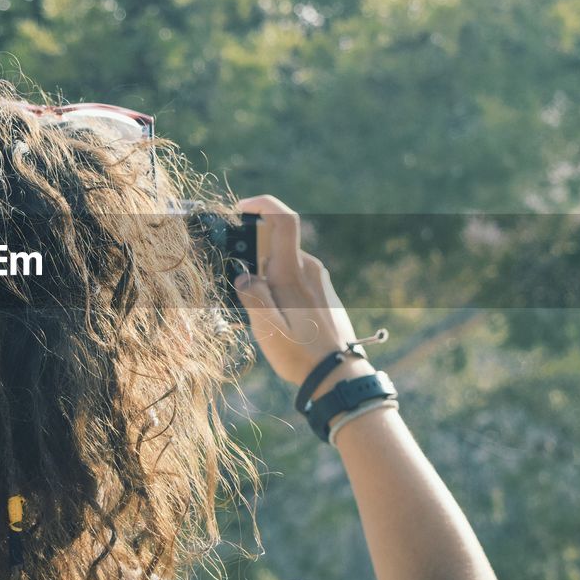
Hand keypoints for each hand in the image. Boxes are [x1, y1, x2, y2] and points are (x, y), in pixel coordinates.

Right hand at [233, 195, 365, 386]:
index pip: (283, 219)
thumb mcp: (268, 329)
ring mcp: (318, 279)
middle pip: (276, 244)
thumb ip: (253, 296)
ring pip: (283, 263)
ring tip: (262, 315)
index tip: (241, 209)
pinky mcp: (321, 291)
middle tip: (242, 291)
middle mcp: (310, 269)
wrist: (338, 375)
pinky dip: (278, 287)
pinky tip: (277, 318)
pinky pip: (293, 277)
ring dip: (265, 277)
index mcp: (294, 272)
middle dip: (253, 257)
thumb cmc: (302, 355)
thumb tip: (243, 275)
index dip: (262, 204)